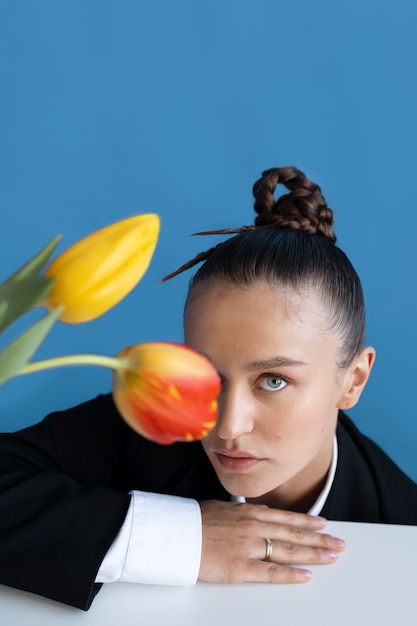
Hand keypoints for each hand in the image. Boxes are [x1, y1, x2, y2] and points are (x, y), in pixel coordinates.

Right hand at [198, 500, 344, 582]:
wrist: (174, 534)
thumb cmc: (194, 521)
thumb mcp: (223, 507)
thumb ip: (246, 512)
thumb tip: (264, 512)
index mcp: (248, 513)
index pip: (286, 518)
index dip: (308, 521)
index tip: (324, 524)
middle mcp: (253, 528)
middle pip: (294, 534)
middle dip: (319, 539)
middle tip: (338, 544)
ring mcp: (248, 548)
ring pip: (288, 551)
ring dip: (313, 554)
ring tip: (331, 557)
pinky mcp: (240, 568)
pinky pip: (271, 573)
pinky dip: (290, 575)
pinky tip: (305, 576)